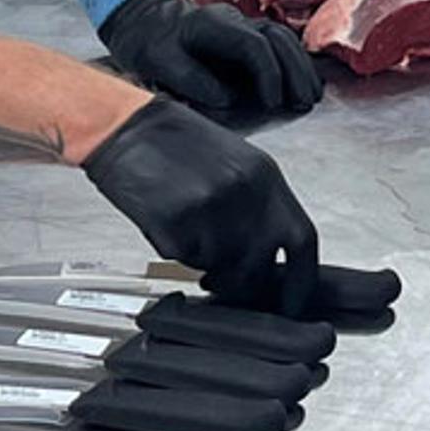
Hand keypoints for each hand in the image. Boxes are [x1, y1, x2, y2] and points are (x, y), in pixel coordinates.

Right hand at [79, 98, 322, 310]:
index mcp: (265, 176)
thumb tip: (269, 252)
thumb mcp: (236, 163)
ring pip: (221, 266)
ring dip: (207, 264)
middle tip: (225, 282)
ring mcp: (211, 208)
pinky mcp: (176, 222)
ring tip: (190, 235)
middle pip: (263, 264)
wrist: (126, 128)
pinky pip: (185, 258)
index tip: (293, 302)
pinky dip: (178, 251)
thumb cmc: (176, 143)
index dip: (301, 280)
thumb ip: (258, 206)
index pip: (302, 239)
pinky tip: (168, 222)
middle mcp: (244, 193)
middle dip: (245, 284)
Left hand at [95, 0, 324, 121]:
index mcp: (213, 24)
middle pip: (277, 38)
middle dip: (294, 71)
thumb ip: (191, 79)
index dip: (268, 74)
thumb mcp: (157, 62)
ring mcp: (241, 25)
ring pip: (283, 39)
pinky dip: (294, 62)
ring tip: (311, 97)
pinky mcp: (243, 36)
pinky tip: (305, 81)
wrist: (139, 18)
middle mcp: (233, 20)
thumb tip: (230, 98)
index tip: (272, 103)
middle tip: (304, 102)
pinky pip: (278, 45)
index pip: (254, 45)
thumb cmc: (146, 40)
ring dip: (300, 67)